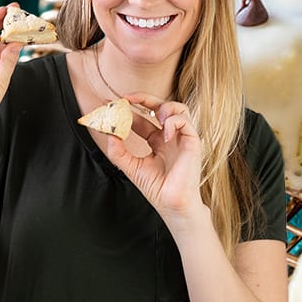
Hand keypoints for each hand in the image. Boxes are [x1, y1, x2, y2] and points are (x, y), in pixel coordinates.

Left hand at [102, 92, 205, 224]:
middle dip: (143, 98)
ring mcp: (181, 138)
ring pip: (178, 108)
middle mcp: (170, 137)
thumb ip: (119, 151)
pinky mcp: (192, 142)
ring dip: (163, 106)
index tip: (111, 104)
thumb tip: (109, 133)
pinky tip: (164, 134)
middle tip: (126, 98)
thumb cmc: (157, 189)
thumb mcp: (131, 167)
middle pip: (160, 107)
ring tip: (152, 115)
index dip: (128, 110)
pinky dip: (173, 122)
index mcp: (157, 142)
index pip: (143, 119)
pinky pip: (185, 121)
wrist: (172, 204)